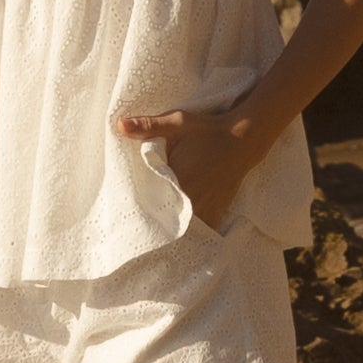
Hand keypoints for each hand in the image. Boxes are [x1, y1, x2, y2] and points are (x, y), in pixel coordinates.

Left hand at [113, 105, 256, 232]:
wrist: (242, 139)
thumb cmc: (207, 130)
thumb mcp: (178, 122)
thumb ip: (149, 126)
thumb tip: (120, 126)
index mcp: (179, 177)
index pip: (153, 201)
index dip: (141, 211)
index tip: (130, 216)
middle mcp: (193, 195)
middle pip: (168, 220)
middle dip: (155, 224)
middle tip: (141, 230)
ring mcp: (207, 205)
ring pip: (186, 229)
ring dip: (173, 232)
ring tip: (159, 240)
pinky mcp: (218, 209)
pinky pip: (203, 228)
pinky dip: (193, 234)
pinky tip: (184, 238)